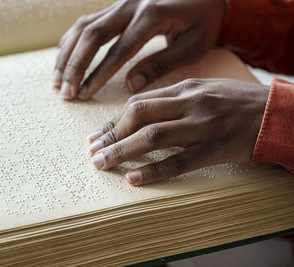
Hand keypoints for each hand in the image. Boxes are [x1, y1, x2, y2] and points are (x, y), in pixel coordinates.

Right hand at [54, 0, 224, 99]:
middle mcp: (131, 5)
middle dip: (74, 66)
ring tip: (58, 82)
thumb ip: (161, 64)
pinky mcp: (116, 5)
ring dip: (67, 55)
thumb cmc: (203, 19)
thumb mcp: (193, 45)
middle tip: (66, 93)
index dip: (98, 74)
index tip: (84, 94)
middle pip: (92, 35)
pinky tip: (64, 61)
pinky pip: (86, 22)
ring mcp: (120, 3)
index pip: (119, 50)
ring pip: (83, 27)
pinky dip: (71, 42)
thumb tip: (129, 85)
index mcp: (152, 16)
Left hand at [87, 79, 269, 184]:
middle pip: (139, 115)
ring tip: (102, 164)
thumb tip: (139, 114)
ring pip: (153, 137)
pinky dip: (154, 170)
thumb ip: (173, 99)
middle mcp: (190, 104)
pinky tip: (134, 178)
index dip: (113, 121)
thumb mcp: (203, 90)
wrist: (277, 113)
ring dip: (123, 151)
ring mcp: (202, 127)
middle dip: (110, 134)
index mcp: (185, 88)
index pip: (138, 103)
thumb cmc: (236, 102)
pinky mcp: (214, 150)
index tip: (96, 135)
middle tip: (93, 151)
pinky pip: (179, 162)